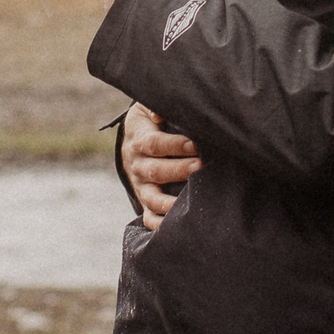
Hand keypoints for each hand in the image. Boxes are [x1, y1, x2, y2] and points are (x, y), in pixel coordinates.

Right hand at [121, 101, 199, 231]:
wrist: (134, 140)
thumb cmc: (150, 121)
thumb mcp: (146, 107)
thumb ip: (154, 106)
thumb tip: (158, 113)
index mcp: (139, 141)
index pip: (154, 144)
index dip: (173, 145)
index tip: (194, 144)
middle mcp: (137, 165)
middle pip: (155, 170)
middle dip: (178, 170)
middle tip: (199, 167)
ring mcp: (141, 185)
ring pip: (151, 197)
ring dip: (168, 202)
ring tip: (186, 202)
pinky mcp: (145, 200)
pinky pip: (148, 216)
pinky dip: (157, 224)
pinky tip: (171, 227)